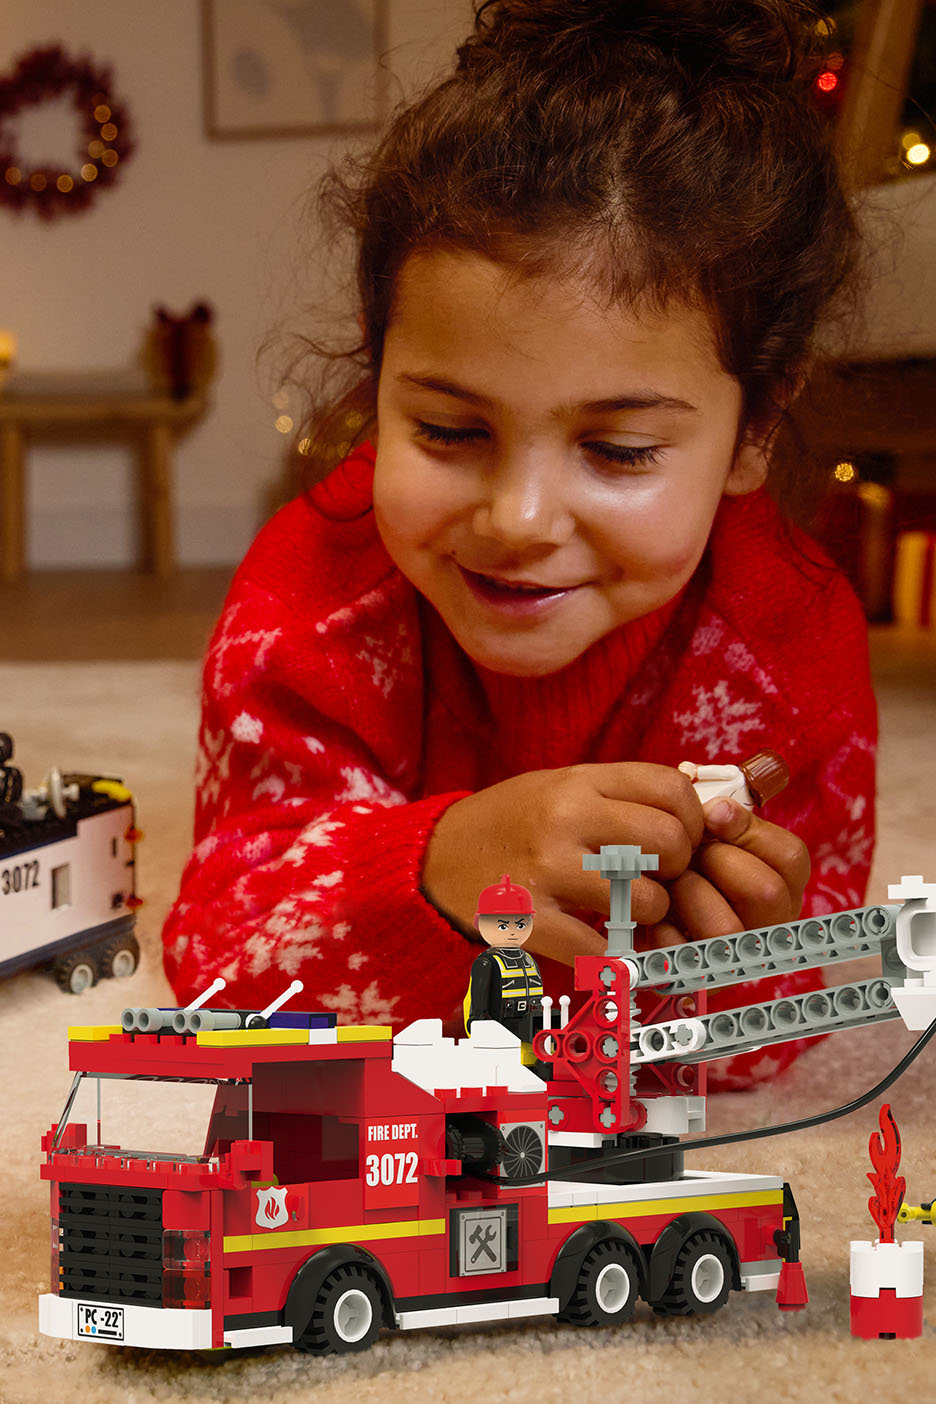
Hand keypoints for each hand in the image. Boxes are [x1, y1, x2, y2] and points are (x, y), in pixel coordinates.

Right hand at [422, 763, 703, 966]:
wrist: (434, 857)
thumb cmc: (512, 823)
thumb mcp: (562, 787)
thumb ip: (621, 796)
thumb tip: (701, 813)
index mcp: (579, 780)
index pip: (672, 788)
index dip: (693, 820)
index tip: (682, 840)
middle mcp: (565, 817)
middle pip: (669, 842)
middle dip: (678, 870)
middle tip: (658, 880)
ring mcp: (547, 869)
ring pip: (646, 899)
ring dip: (648, 916)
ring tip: (627, 913)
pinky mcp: (529, 919)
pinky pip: (600, 947)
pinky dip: (613, 955)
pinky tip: (604, 946)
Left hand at [643, 796, 809, 948]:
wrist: (635, 905)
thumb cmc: (679, 862)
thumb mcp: (706, 835)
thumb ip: (722, 820)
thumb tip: (719, 811)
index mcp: (782, 887)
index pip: (791, 857)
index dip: (750, 830)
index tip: (712, 816)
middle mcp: (771, 926)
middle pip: (766, 891)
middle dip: (716, 861)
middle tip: (689, 855)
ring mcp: (739, 958)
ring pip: (728, 929)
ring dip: (690, 894)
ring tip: (669, 884)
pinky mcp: (700, 982)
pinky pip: (684, 957)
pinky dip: (662, 931)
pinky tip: (653, 917)